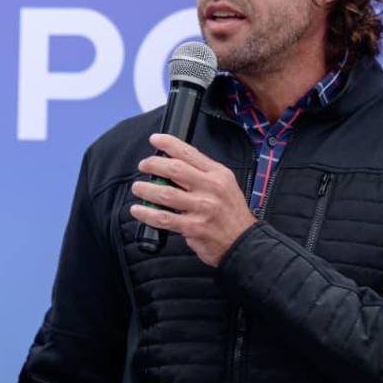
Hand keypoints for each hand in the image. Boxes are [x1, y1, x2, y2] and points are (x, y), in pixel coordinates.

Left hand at [129, 133, 256, 265]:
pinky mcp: (193, 227)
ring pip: (165, 193)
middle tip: (143, 165)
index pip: (190, 153)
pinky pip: (164, 218)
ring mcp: (202, 208)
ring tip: (138, 188)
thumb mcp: (225, 185)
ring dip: (146, 189)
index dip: (169, 143)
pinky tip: (139, 210)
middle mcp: (211, 188)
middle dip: (153, 164)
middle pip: (175, 169)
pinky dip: (147, 213)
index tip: (155, 140)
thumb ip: (203, 174)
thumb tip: (173, 163)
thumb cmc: (231, 214)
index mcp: (218, 174)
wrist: (244, 243)